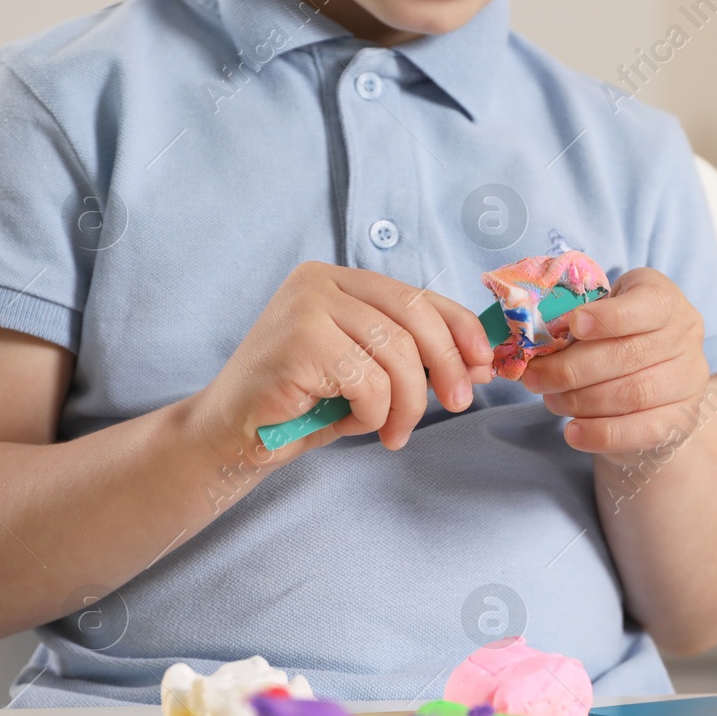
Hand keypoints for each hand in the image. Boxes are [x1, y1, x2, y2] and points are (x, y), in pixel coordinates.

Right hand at [187, 262, 492, 456]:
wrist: (232, 435)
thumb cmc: (303, 404)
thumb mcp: (369, 370)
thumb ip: (413, 356)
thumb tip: (480, 362)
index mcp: (340, 280)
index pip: (418, 295)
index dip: (461, 328)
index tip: (484, 363)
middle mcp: (321, 282)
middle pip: (415, 318)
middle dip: (446, 365)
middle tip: (459, 403)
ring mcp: (306, 306)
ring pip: (396, 354)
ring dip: (407, 403)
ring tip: (392, 431)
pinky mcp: (298, 341)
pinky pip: (368, 381)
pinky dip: (372, 413)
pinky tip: (353, 424)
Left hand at [519, 268, 708, 459]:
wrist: (647, 383)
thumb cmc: (614, 337)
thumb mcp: (599, 314)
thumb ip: (577, 321)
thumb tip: (537, 340)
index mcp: (664, 299)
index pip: (646, 305)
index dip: (609, 317)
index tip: (573, 325)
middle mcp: (685, 335)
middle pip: (629, 355)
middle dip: (572, 369)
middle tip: (535, 378)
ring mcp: (689, 378)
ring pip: (633, 394)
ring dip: (581, 401)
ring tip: (551, 401)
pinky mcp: (683, 418)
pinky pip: (643, 430)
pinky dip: (602, 434)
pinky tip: (573, 432)